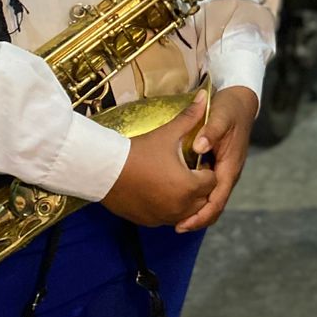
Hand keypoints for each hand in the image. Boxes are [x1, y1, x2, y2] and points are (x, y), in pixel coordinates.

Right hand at [101, 90, 215, 227]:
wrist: (104, 170)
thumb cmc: (139, 151)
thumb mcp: (167, 133)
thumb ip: (190, 117)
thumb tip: (204, 95)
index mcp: (189, 186)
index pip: (212, 181)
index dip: (205, 170)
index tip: (195, 160)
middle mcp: (180, 207)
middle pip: (203, 200)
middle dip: (200, 187)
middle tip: (187, 170)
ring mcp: (165, 217)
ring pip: (188, 213)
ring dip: (187, 200)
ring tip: (175, 180)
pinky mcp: (151, 221)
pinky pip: (169, 218)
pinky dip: (170, 208)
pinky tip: (159, 190)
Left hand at [173, 85, 258, 232]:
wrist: (241, 102)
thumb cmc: (229, 109)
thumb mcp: (221, 115)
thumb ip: (211, 131)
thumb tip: (200, 147)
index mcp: (230, 165)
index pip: (218, 197)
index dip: (203, 214)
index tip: (185, 223)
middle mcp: (228, 172)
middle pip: (216, 204)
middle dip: (199, 218)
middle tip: (177, 227)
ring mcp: (224, 170)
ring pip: (212, 198)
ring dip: (198, 211)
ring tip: (177, 221)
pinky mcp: (218, 167)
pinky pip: (208, 189)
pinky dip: (197, 199)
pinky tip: (182, 201)